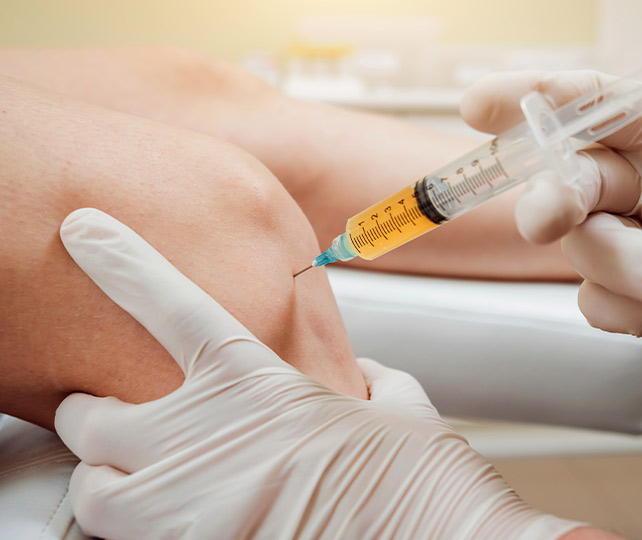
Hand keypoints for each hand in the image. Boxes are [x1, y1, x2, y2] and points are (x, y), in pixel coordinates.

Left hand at [54, 208, 584, 539]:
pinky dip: (137, 527)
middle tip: (110, 412)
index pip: (169, 305)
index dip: (122, 262)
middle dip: (93, 413)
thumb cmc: (425, 481)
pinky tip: (174, 516)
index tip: (87, 233)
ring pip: (93, 489)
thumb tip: (356, 373)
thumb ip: (363, 379)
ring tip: (131, 475)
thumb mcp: (399, 407)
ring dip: (105, 477)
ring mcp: (191, 508)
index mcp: (260, 383)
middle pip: (92, 415)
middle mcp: (207, 439)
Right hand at [460, 12, 641, 382]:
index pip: (586, 106)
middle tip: (550, 218)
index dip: (530, 100)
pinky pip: (600, 304)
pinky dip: (628, 310)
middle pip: (565, 183)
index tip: (479, 104)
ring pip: (583, 251)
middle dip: (549, 199)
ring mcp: (639, 246)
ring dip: (625, 268)